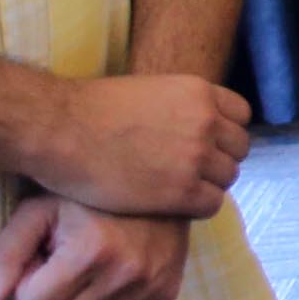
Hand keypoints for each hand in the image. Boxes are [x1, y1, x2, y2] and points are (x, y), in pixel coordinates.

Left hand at [0, 192, 190, 299]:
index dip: (29, 282)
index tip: (44, 257)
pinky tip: (105, 283)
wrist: (156, 181)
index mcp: (92, 250)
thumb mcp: (37, 212)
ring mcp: (151, 289)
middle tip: (62, 267)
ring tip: (83, 275)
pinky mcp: (166, 298)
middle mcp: (126, 275)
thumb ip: (5, 255)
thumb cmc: (85, 196)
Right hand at [27, 74, 250, 217]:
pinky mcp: (182, 191)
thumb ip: (178, 107)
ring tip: (175, 189)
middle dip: (217, 161)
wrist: (58, 129)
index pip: (240, 116)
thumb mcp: (148, 92)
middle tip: (188, 172)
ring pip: (227, 178)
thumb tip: (190, 126)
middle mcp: (206, 121)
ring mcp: (197, 156)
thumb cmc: (88, 111)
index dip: (224, 133)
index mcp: (199, 92)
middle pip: (238, 149)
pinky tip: (170, 204)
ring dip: (206, 185)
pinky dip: (195, 207)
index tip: (206, 145)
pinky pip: (211, 205)